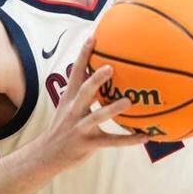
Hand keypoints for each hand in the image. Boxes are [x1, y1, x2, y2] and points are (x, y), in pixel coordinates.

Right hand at [36, 36, 148, 171]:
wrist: (46, 154)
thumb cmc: (63, 128)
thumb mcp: (68, 107)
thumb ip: (84, 93)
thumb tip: (104, 75)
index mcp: (69, 98)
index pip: (76, 73)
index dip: (83, 55)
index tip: (93, 38)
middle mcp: (73, 110)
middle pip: (85, 91)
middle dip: (96, 79)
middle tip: (110, 67)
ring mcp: (79, 128)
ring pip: (97, 117)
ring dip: (112, 109)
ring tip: (128, 101)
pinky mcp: (87, 144)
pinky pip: (111, 142)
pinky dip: (129, 140)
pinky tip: (145, 136)